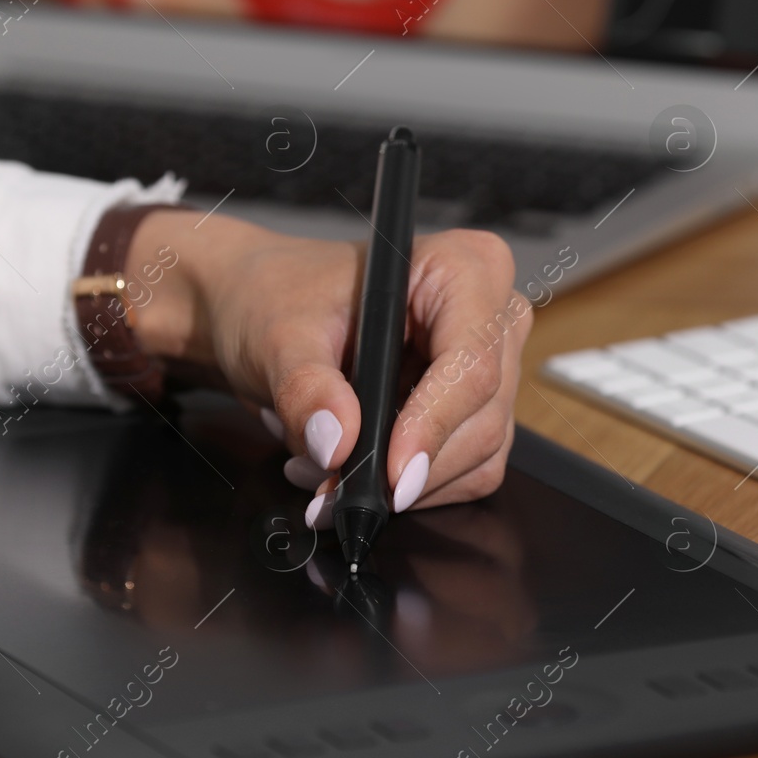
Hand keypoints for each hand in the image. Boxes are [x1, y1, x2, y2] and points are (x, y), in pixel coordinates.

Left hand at [125, 210, 530, 519]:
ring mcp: (493, 367)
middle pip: (481, 419)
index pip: (471, 364)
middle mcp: (492, 316)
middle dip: (404, 468)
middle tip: (328, 488)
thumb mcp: (277, 335)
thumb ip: (305, 387)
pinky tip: (354, 471)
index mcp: (462, 268)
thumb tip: (335, 443)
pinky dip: (410, 489)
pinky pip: (466, 473)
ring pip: (478, 456)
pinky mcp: (478, 412)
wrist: (264, 307)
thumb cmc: (278, 297)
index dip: (434, 425)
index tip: (388, 476)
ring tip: (325, 476)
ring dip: (401, 485)